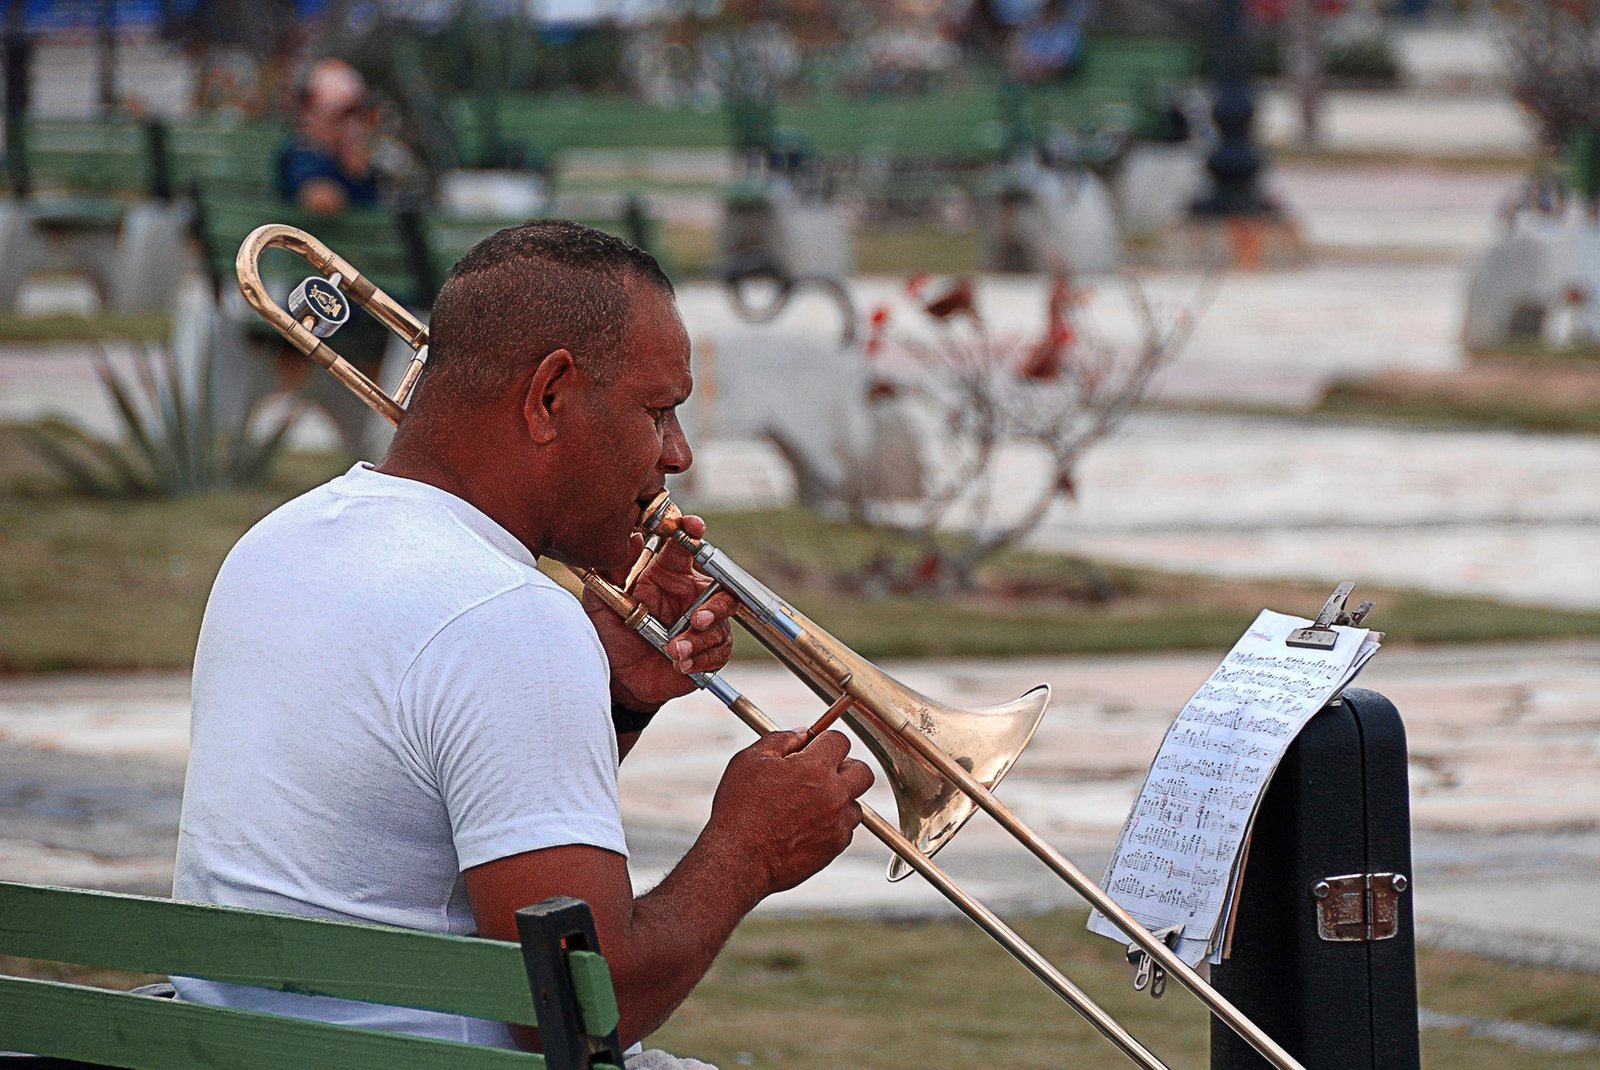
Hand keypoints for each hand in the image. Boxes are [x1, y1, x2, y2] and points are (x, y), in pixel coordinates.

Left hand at [583, 515, 736, 714]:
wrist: (614, 678)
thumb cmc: (610, 635)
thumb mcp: (602, 599)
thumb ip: (613, 569)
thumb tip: (631, 535)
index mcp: (668, 576)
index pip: (687, 548)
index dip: (693, 533)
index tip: (694, 527)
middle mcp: (690, 598)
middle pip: (724, 590)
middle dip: (717, 605)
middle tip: (697, 619)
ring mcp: (701, 627)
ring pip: (721, 626)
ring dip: (701, 640)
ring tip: (674, 650)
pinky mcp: (706, 654)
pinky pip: (719, 653)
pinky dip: (700, 659)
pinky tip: (680, 663)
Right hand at [705, 729, 873, 895]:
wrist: (738, 860)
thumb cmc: (739, 810)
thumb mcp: (750, 761)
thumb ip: (780, 740)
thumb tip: (802, 734)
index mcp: (814, 767)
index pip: (840, 741)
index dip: (824, 741)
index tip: (813, 749)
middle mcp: (833, 794)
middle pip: (862, 771)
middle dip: (845, 767)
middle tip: (821, 773)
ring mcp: (837, 822)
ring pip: (855, 803)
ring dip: (839, 799)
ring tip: (809, 805)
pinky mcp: (835, 846)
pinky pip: (845, 829)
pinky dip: (832, 825)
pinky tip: (806, 827)